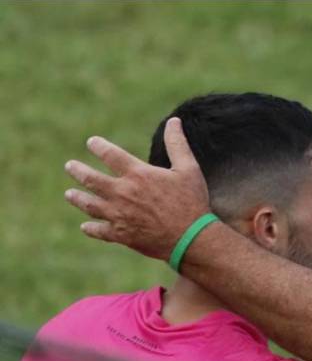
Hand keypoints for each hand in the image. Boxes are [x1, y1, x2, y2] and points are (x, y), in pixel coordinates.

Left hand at [63, 117, 209, 259]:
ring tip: (69, 194)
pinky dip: (91, 229)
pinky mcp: (122, 235)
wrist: (192, 239)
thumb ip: (177, 144)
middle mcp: (123, 193)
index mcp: (137, 174)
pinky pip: (100, 231)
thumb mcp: (188, 170)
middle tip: (70, 167)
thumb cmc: (192, 203)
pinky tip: (86, 227)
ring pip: (90, 205)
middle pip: (91, 179)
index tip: (92, 143)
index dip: (98, 146)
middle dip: (78, 171)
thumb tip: (174, 121)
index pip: (109, 154)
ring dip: (77, 198)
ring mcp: (119, 215)